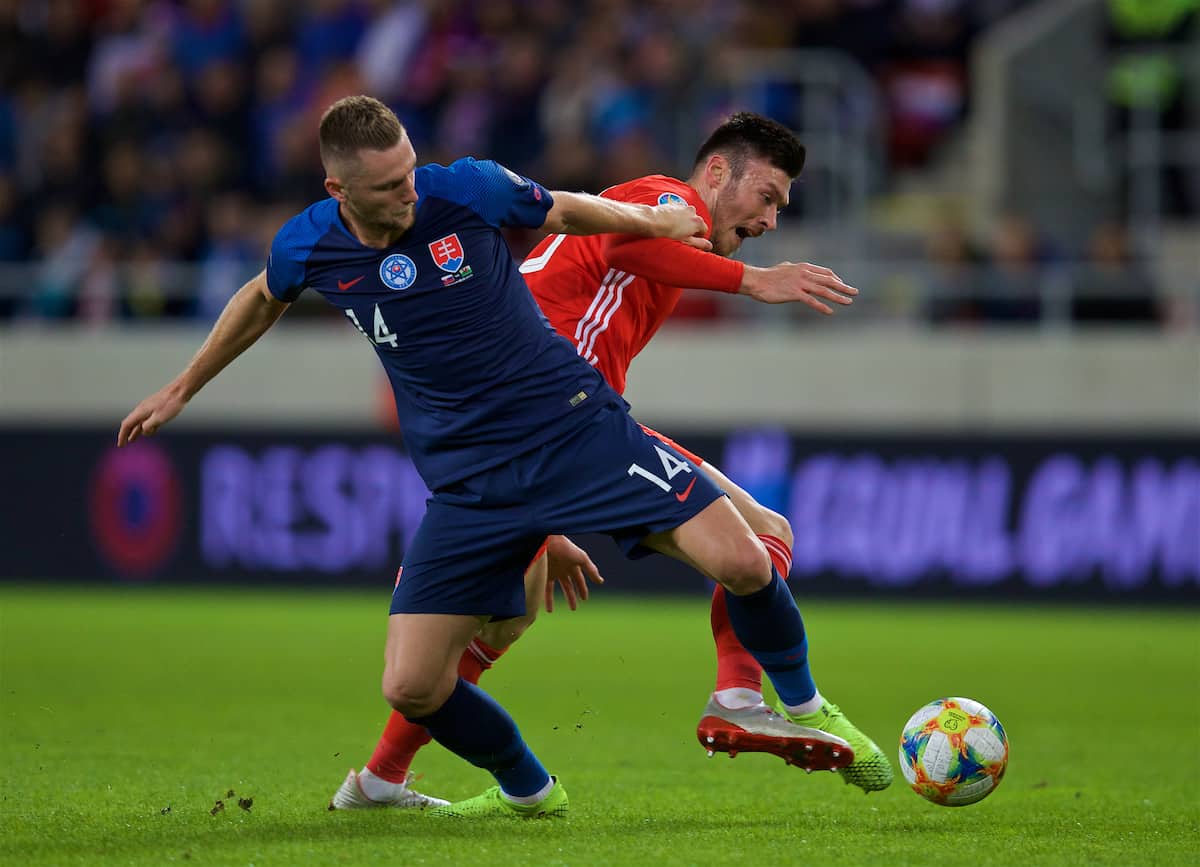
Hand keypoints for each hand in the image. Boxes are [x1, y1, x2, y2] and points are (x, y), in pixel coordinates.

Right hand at [117, 383, 186, 446]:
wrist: (180, 391)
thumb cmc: (170, 404)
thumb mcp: (159, 419)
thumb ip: (148, 426)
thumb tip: (143, 431)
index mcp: (140, 412)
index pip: (126, 425)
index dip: (122, 435)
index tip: (121, 445)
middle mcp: (142, 409)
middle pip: (131, 423)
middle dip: (126, 434)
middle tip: (124, 444)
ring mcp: (149, 407)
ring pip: (139, 421)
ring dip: (135, 431)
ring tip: (132, 439)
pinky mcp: (156, 407)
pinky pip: (147, 419)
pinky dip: (144, 426)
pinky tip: (147, 431)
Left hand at [543, 535, 603, 612]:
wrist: (547, 540)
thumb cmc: (565, 547)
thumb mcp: (581, 558)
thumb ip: (591, 570)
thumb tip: (601, 581)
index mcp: (573, 565)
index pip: (579, 580)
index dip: (582, 589)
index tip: (585, 599)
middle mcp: (561, 569)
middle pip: (567, 586)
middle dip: (570, 597)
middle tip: (573, 609)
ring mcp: (551, 571)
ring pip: (551, 589)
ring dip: (550, 600)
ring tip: (550, 610)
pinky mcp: (541, 572)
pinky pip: (540, 587)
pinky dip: (540, 596)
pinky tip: (539, 603)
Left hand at [649, 201, 709, 243]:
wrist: (653, 221)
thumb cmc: (669, 234)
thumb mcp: (686, 242)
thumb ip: (699, 244)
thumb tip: (709, 246)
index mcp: (698, 222)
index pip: (704, 230)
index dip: (698, 237)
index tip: (690, 240)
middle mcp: (692, 212)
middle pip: (696, 222)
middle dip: (691, 228)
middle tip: (681, 236)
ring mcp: (683, 206)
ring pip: (687, 216)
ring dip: (683, 222)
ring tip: (673, 229)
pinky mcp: (673, 204)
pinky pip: (679, 212)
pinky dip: (676, 217)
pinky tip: (668, 223)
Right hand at [741, 262, 858, 312]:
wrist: (756, 280)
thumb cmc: (767, 276)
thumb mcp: (784, 268)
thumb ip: (792, 267)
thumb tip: (793, 266)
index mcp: (804, 267)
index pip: (825, 273)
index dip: (836, 279)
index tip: (842, 285)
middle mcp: (805, 274)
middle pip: (829, 281)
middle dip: (843, 287)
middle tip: (855, 292)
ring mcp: (800, 283)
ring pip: (824, 290)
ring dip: (838, 296)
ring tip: (848, 302)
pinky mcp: (794, 293)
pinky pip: (811, 301)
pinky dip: (822, 306)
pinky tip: (830, 312)